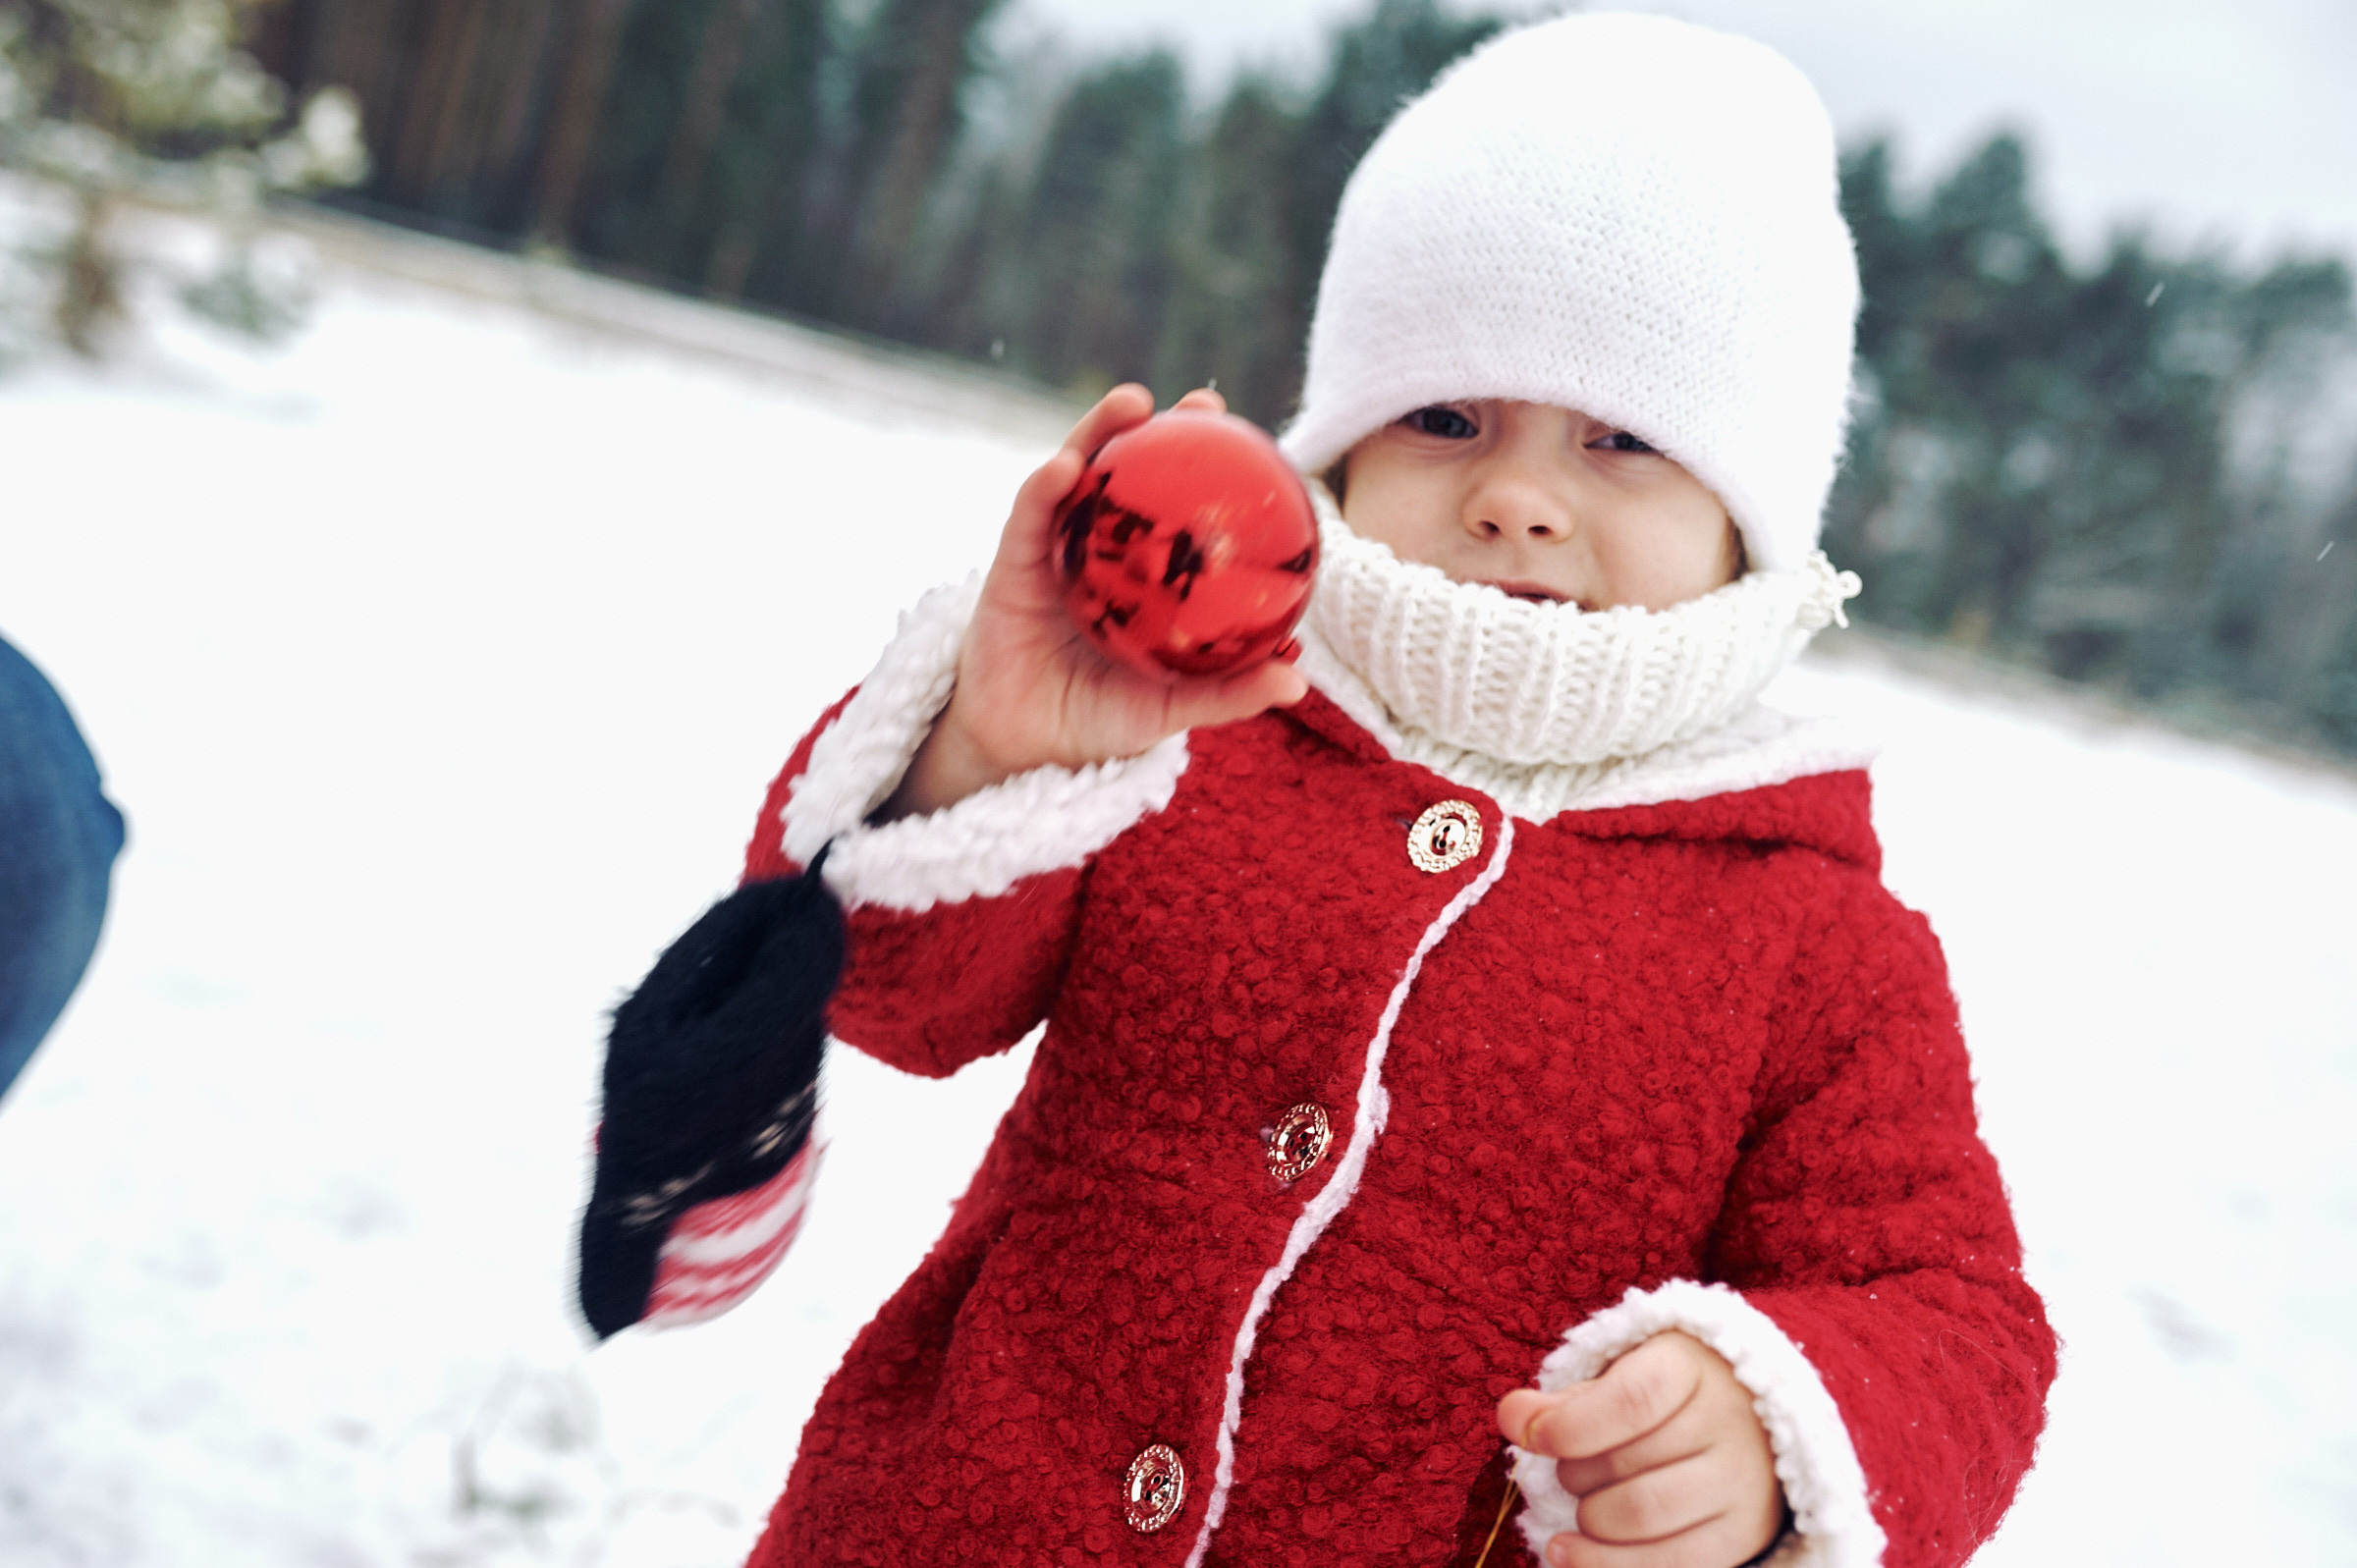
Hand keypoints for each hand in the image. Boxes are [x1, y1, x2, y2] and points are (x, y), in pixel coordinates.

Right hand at [879, 383, 1310, 818]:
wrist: (1024, 750)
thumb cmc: (1098, 721)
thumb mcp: (1170, 708)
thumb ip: (1227, 693)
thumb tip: (1298, 681)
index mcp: (1137, 573)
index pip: (1174, 507)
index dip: (1209, 467)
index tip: (1249, 437)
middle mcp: (1096, 549)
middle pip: (1125, 472)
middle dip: (1159, 428)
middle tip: (1202, 405)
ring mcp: (1052, 550)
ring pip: (1075, 475)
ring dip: (1098, 432)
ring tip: (1131, 403)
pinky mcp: (1010, 564)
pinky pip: (1028, 517)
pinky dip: (1045, 487)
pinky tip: (1065, 468)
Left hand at [1498, 1332, 1784, 1567]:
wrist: (1749, 1426)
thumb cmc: (1665, 1398)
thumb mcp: (1619, 1377)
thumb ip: (1565, 1401)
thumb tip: (1513, 1417)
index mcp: (1691, 1368)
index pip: (1630, 1401)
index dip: (1567, 1426)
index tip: (1526, 1435)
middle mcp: (1727, 1425)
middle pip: (1628, 1466)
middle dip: (1574, 1476)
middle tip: (1566, 1472)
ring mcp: (1741, 1484)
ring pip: (1643, 1517)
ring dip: (1589, 1522)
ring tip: (1579, 1512)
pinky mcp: (1743, 1535)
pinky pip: (1671, 1563)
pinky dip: (1608, 1564)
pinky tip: (1571, 1553)